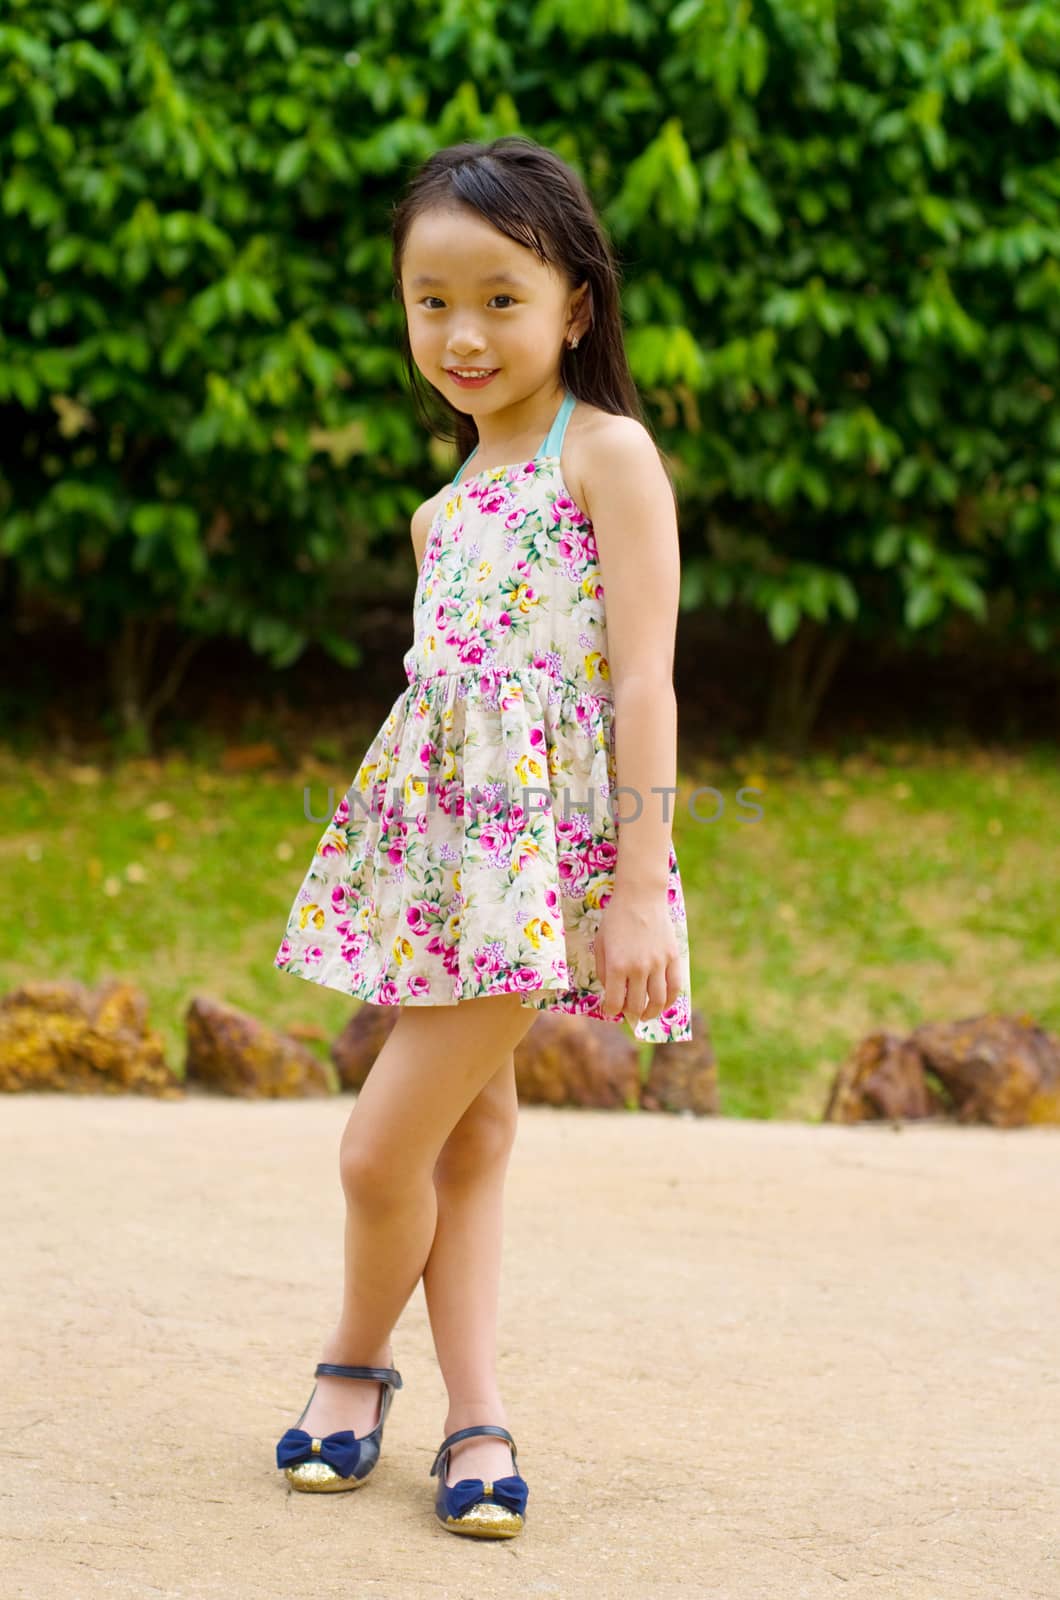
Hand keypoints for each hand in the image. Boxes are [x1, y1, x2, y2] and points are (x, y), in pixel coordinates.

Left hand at [595, 886, 682, 1027]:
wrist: (640, 897)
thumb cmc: (616, 919)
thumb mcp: (600, 944)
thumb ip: (603, 970)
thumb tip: (610, 991)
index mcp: (616, 965)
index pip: (614, 1002)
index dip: (611, 1011)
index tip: (610, 1010)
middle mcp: (638, 968)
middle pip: (636, 1005)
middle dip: (630, 1014)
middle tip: (628, 1014)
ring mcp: (658, 964)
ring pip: (658, 1001)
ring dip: (651, 1013)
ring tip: (645, 1015)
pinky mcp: (672, 958)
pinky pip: (675, 987)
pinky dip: (670, 1001)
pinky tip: (663, 1005)